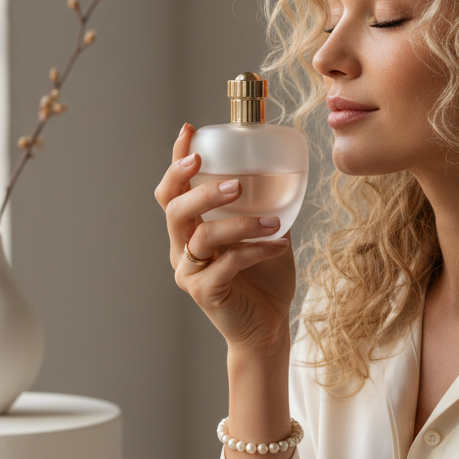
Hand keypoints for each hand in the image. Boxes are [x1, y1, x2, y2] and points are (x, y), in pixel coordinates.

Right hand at [154, 123, 296, 351]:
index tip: (189, 131)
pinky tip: (278, 246)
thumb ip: (264, 206)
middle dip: (201, 191)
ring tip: (272, 221)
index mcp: (189, 229)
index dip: (176, 159)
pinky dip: (255, 251)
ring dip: (239, 224)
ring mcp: (189, 272)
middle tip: (234, 184)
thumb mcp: (263, 233)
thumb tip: (285, 169)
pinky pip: (226, 265)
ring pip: (201, 237)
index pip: (173, 189)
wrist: (268, 327)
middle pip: (174, 209)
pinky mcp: (204, 292)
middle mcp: (181, 247)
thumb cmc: (264, 279)